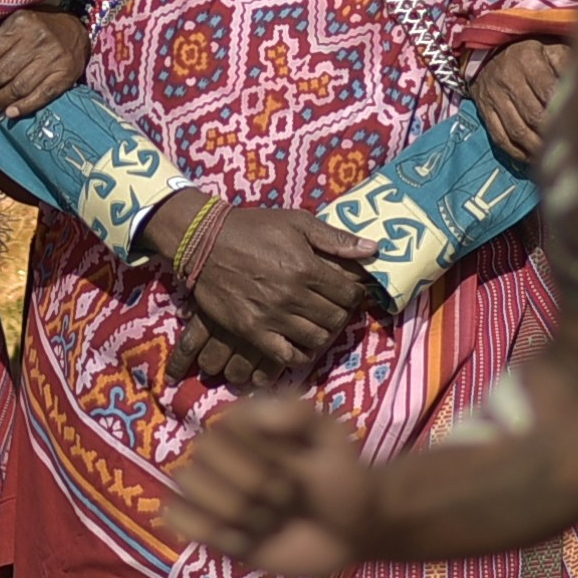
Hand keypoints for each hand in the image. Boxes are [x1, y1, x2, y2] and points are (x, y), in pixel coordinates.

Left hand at [0, 10, 91, 118]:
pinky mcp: (65, 75)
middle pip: (1, 73)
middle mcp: (37, 39)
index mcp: (19, 23)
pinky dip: (23, 107)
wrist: (76, 30)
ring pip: (18, 87)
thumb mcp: (7, 28)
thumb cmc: (35, 28)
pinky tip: (9, 113)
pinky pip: (40, 96)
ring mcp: (53, 59)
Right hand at [156, 199, 372, 378]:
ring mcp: (271, 316)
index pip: (348, 293)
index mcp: (305, 267)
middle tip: (333, 307)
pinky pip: (286, 355)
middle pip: (334, 318)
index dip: (353, 294)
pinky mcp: (252, 331)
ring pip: (315, 338)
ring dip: (322, 332)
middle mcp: (292, 295)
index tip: (348, 292)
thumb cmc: (253, 228)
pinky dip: (299, 353)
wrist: (204, 241)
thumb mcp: (296, 222)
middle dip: (340, 313)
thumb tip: (373, 249)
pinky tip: (299, 341)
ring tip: (317, 322)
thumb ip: (335, 238)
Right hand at [162, 393, 377, 577]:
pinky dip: (212, 533)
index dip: (257, 458)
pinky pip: (181, 521)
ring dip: (234, 514)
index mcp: (242, 422)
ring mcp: (213, 490)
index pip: (219, 433)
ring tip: (269, 520)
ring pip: (187, 493)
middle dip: (249, 489)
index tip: (294, 472)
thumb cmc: (340, 476)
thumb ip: (296, 413)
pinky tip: (246, 539)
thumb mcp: (329, 437)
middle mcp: (220, 452)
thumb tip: (251, 409)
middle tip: (286, 499)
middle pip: (199, 465)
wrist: (351, 529)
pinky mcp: (211, 527)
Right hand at [469, 40, 568, 165]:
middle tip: (570, 146)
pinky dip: (518, 153)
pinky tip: (533, 158)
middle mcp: (509, 79)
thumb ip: (567, 64)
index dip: (564, 110)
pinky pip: (501, 138)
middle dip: (553, 134)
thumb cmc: (531, 54)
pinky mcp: (484, 112)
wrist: (490, 53)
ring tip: (554, 155)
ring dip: (537, 148)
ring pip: (518, 131)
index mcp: (528, 60)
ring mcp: (494, 98)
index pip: (549, 91)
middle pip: (534, 116)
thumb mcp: (550, 49)